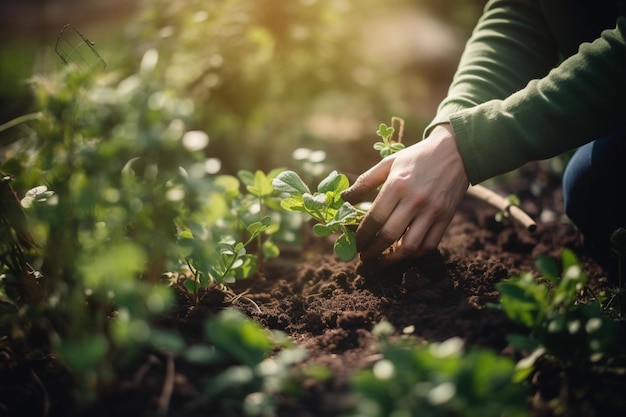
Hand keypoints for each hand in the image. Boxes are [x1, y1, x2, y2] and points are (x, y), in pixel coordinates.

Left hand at [341, 124, 468, 262]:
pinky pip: (430, 244)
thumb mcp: (389, 163)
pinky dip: (415, 254)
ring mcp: (432, 211)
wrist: (456, 151)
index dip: (362, 236)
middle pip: (389, 235)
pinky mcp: (446, 218)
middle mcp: (415, 200)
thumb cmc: (417, 157)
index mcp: (397, 185)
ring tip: (381, 262)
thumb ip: (365, 181)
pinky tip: (404, 254)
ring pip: (410, 246)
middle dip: (372, 251)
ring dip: (393, 259)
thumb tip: (344, 198)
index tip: (355, 244)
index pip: (374, 218)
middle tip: (364, 258)